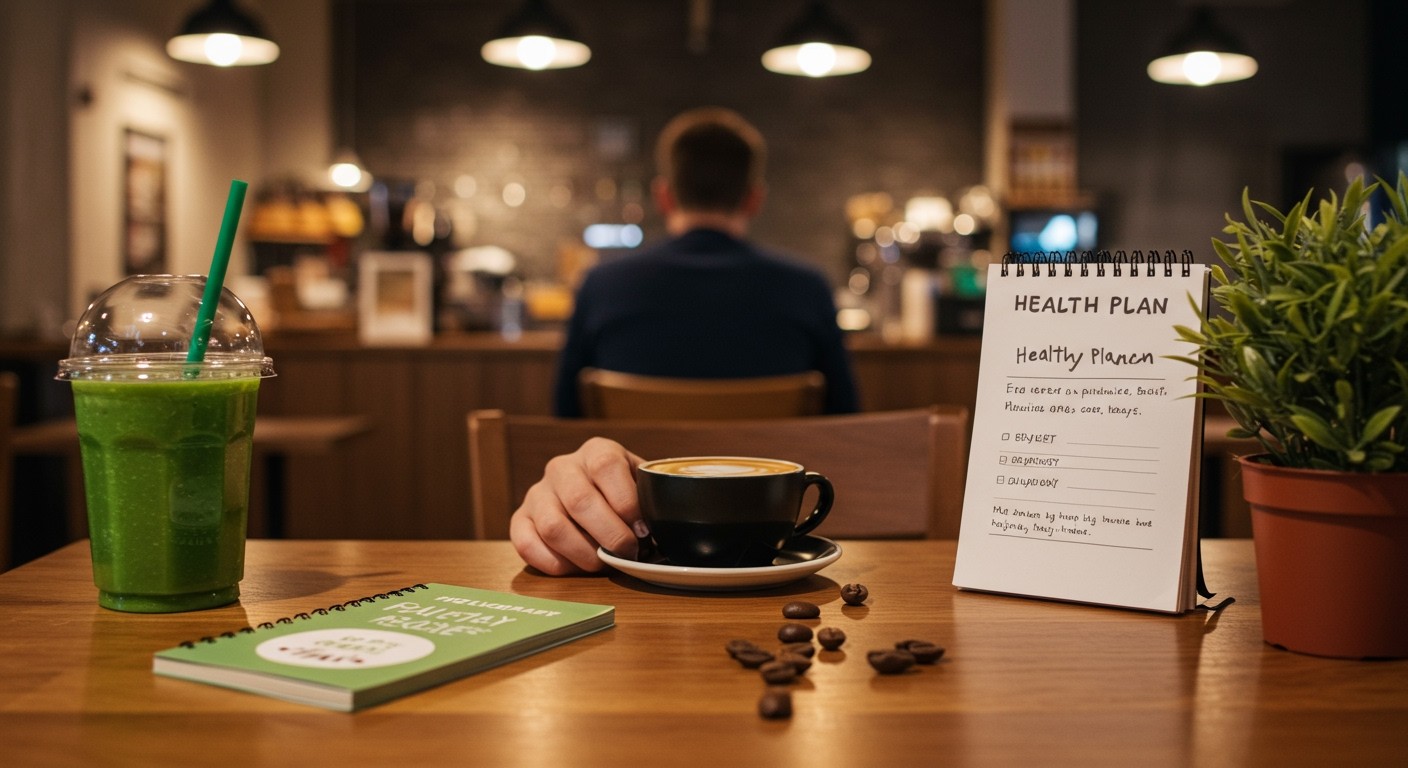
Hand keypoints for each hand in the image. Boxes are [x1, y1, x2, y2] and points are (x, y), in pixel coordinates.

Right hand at [509, 437, 647, 574]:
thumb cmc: (626, 497)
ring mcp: (537, 493)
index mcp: (596, 451)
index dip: (626, 502)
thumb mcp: (644, 486)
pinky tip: (575, 567)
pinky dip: (554, 563)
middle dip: (610, 535)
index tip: (643, 530)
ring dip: (583, 554)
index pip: (606, 466)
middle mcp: (562, 467)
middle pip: (580, 500)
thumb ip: (651, 498)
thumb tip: (662, 527)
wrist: (596, 499)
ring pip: (553, 527)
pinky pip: (526, 544)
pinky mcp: (520, 519)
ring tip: (602, 564)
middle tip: (627, 554)